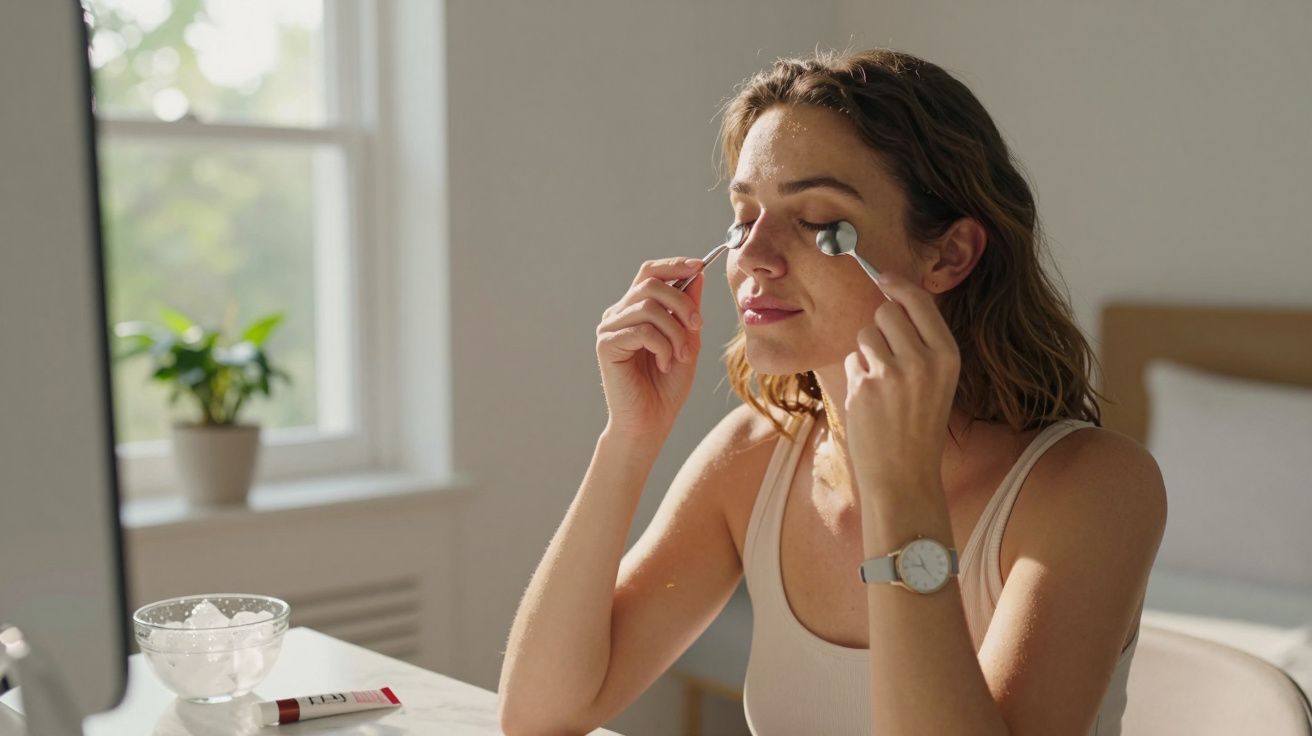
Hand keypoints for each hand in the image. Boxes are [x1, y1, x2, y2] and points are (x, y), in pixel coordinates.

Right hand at [596, 257, 704, 439]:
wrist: (651, 422)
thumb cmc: (667, 386)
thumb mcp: (688, 341)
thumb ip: (689, 309)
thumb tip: (697, 274)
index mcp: (635, 310)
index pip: (649, 273)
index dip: (673, 265)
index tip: (699, 265)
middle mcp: (618, 314)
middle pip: (650, 284)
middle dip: (682, 302)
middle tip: (697, 326)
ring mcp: (609, 328)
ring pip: (648, 307)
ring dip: (675, 331)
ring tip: (680, 356)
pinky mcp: (606, 345)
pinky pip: (642, 330)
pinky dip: (663, 346)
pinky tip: (664, 365)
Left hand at [843, 270, 960, 496]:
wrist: (904, 475)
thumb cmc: (918, 425)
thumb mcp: (937, 380)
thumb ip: (921, 341)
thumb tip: (892, 297)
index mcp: (947, 355)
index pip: (918, 301)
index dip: (897, 286)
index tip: (883, 278)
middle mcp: (923, 360)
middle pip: (886, 312)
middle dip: (881, 328)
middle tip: (888, 360)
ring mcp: (892, 373)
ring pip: (865, 334)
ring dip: (867, 353)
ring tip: (882, 386)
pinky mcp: (863, 386)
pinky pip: (851, 360)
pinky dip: (856, 376)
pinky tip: (870, 403)